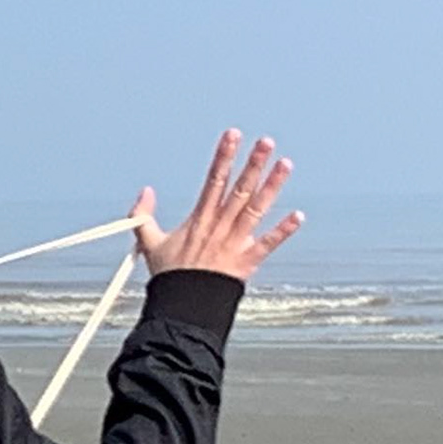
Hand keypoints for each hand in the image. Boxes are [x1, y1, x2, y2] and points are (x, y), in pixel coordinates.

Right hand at [130, 131, 301, 281]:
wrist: (182, 308)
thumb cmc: (170, 276)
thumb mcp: (148, 243)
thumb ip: (143, 216)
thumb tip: (144, 192)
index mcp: (200, 219)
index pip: (214, 180)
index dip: (224, 156)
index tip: (233, 135)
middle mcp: (220, 226)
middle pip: (240, 189)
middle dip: (253, 164)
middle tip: (267, 142)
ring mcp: (234, 243)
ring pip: (256, 209)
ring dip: (272, 187)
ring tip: (285, 165)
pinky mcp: (246, 262)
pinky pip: (268, 244)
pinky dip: (283, 231)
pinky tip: (298, 216)